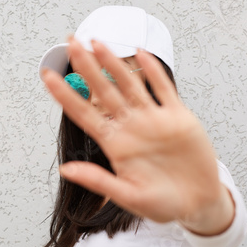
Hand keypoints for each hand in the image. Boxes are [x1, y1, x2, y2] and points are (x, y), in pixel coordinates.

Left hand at [41, 37, 233, 234]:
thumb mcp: (130, 196)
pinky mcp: (178, 117)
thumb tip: (66, 169)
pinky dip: (153, 71)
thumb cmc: (163, 203)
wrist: (198, 202)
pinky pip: (163, 89)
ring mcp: (154, 119)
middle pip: (104, 91)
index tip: (47, 76)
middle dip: (87, 67)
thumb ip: (99, 181)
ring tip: (97, 42)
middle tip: (71, 43)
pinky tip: (140, 53)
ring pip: (130, 84)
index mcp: (116, 145)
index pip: (84, 115)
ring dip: (114, 63)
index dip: (65, 96)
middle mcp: (131, 127)